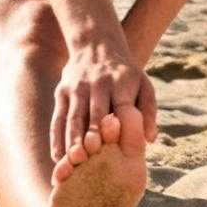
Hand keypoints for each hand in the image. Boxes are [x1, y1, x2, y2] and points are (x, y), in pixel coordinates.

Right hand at [50, 45, 155, 166]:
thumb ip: (148, 111)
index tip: (111, 148)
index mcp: (120, 82)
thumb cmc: (126, 75)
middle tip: (87, 159)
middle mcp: (97, 84)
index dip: (114, 127)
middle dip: (89, 137)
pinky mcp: (61, 92)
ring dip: (71, 140)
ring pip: (72, 118)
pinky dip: (57, 138)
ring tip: (72, 162)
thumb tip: (150, 139)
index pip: (119, 106)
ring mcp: (76, 88)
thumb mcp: (143, 85)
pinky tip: (58, 156)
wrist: (96, 45)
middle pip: (92, 114)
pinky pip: (58, 118)